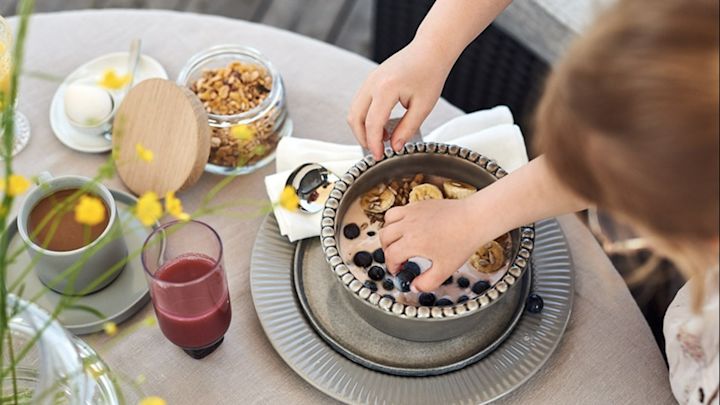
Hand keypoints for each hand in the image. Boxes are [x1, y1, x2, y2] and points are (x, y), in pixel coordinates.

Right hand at [347, 41, 450, 159]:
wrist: (430, 50)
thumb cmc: (430, 73)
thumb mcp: (423, 106)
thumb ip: (407, 128)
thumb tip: (395, 147)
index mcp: (385, 89)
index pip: (372, 124)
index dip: (374, 144)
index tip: (380, 157)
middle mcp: (372, 83)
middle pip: (355, 118)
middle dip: (363, 138)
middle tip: (378, 151)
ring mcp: (369, 80)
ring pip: (354, 111)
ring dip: (363, 129)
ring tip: (382, 139)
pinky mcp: (370, 81)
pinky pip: (360, 104)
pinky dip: (365, 118)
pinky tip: (382, 126)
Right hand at [380, 198, 484, 291]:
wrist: (474, 219)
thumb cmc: (461, 242)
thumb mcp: (445, 270)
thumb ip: (427, 283)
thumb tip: (414, 286)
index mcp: (412, 242)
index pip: (391, 256)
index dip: (392, 266)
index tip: (398, 271)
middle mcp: (408, 225)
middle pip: (384, 237)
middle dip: (387, 250)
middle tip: (396, 258)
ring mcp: (412, 212)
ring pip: (388, 220)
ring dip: (389, 232)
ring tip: (398, 240)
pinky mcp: (419, 203)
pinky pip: (400, 210)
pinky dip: (398, 220)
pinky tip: (409, 227)